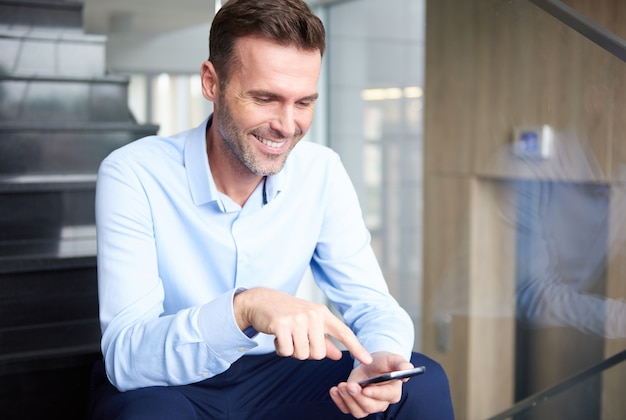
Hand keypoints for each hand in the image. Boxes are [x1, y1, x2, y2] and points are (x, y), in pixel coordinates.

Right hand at [233, 287, 371, 364]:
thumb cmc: (287, 313)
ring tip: (286, 336)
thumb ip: (324, 339)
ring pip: (302, 354)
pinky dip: (281, 349)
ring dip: (292, 351)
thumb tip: (338, 355)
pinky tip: (277, 336)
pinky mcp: (281, 324)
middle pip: (319, 353)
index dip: (357, 347)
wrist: (261, 301)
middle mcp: (313, 315)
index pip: (344, 333)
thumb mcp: (309, 323)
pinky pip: (286, 351)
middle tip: (296, 339)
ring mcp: (297, 319)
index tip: (368, 360)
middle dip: (306, 352)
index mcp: (322, 314)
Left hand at [329, 351, 412, 417]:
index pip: (386, 396)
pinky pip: (346, 409)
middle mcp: (381, 402)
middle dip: (358, 397)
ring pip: (358, 411)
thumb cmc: (384, 362)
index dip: (376, 393)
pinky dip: (339, 401)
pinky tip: (334, 390)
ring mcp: (367, 404)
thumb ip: (401, 363)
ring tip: (341, 386)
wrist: (371, 364)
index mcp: (392, 391)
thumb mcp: (392, 359)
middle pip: (370, 407)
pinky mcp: (355, 403)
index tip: (366, 388)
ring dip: (348, 400)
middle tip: (350, 385)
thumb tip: (407, 369)